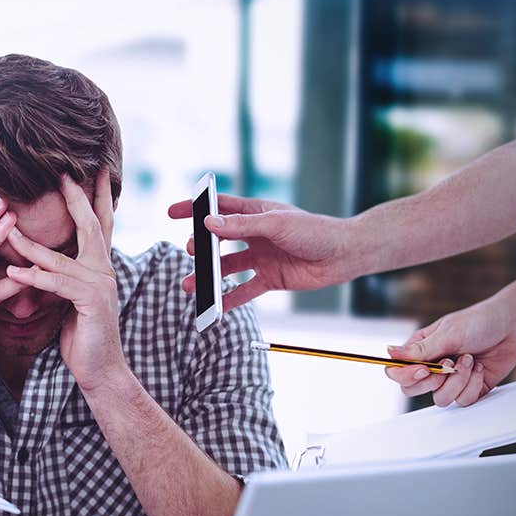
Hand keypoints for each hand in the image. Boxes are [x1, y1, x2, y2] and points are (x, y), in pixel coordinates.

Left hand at [6, 171, 126, 392]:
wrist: (100, 370)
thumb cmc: (81, 334)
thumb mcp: (69, 298)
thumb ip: (61, 275)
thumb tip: (40, 258)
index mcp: (99, 266)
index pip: (98, 224)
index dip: (95, 196)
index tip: (90, 170)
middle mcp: (104, 270)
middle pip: (91, 225)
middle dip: (77, 198)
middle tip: (63, 174)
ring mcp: (100, 285)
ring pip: (61, 257)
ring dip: (30, 244)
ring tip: (6, 229)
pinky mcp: (90, 303)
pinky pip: (57, 284)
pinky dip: (33, 278)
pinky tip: (12, 273)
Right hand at [167, 195, 355, 308]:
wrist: (343, 256)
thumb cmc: (315, 231)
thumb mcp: (276, 224)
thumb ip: (241, 225)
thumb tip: (208, 223)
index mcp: (256, 213)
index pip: (218, 208)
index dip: (195, 209)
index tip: (172, 212)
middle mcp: (255, 235)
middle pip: (219, 240)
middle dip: (200, 247)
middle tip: (189, 252)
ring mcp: (261, 257)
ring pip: (227, 268)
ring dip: (208, 276)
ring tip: (190, 285)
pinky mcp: (270, 278)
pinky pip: (244, 290)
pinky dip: (229, 299)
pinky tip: (215, 306)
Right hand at [383, 297, 515, 406]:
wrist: (513, 325)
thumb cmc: (479, 322)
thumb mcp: (447, 334)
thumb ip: (419, 350)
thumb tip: (388, 352)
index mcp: (420, 350)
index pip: (396, 372)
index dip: (406, 376)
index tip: (424, 369)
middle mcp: (432, 367)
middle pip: (413, 390)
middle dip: (433, 381)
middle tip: (449, 364)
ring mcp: (450, 380)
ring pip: (440, 399)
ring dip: (458, 381)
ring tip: (469, 360)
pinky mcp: (470, 389)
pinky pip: (463, 401)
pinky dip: (473, 385)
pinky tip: (479, 367)